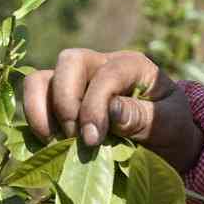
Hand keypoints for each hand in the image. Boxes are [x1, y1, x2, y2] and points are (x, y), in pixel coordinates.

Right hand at [23, 49, 202, 172]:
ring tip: (53, 140)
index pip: (107, 74)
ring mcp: (75, 81)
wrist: (162, 141)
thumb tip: (112, 110)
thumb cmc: (168, 129)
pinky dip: (34, 118)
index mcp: (132, 65)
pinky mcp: (58, 99)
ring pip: (42, 77)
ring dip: (40, 109)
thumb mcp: (169, 124)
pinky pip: (34, 97)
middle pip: (69, 62)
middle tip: (77, 139)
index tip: (92, 140)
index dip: (94, 106)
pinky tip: (48, 141)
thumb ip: (144, 117)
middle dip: (66, 103)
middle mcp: (100, 64)